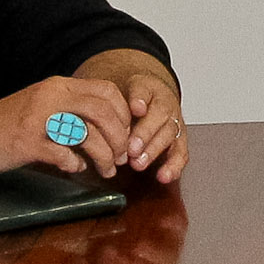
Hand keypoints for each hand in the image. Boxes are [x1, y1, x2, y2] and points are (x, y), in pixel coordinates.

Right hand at [0, 76, 135, 178]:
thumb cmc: (5, 126)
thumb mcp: (41, 108)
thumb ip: (71, 112)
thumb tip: (108, 131)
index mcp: (56, 86)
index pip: (106, 90)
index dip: (124, 114)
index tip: (125, 136)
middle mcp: (50, 97)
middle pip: (103, 111)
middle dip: (119, 138)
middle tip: (121, 158)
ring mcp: (37, 119)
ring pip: (87, 133)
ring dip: (103, 156)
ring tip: (105, 170)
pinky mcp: (25, 142)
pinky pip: (63, 153)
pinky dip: (74, 164)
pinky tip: (73, 169)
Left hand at [80, 48, 187, 181]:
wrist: (143, 102)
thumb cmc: (125, 102)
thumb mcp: (112, 95)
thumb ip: (102, 106)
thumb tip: (83, 120)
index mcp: (145, 86)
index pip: (143, 89)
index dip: (139, 99)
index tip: (135, 108)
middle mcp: (162, 102)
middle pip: (159, 114)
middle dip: (145, 132)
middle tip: (131, 148)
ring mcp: (173, 120)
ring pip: (169, 133)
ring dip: (154, 149)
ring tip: (138, 163)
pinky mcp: (179, 139)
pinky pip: (180, 152)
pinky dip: (173, 166)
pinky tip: (163, 176)